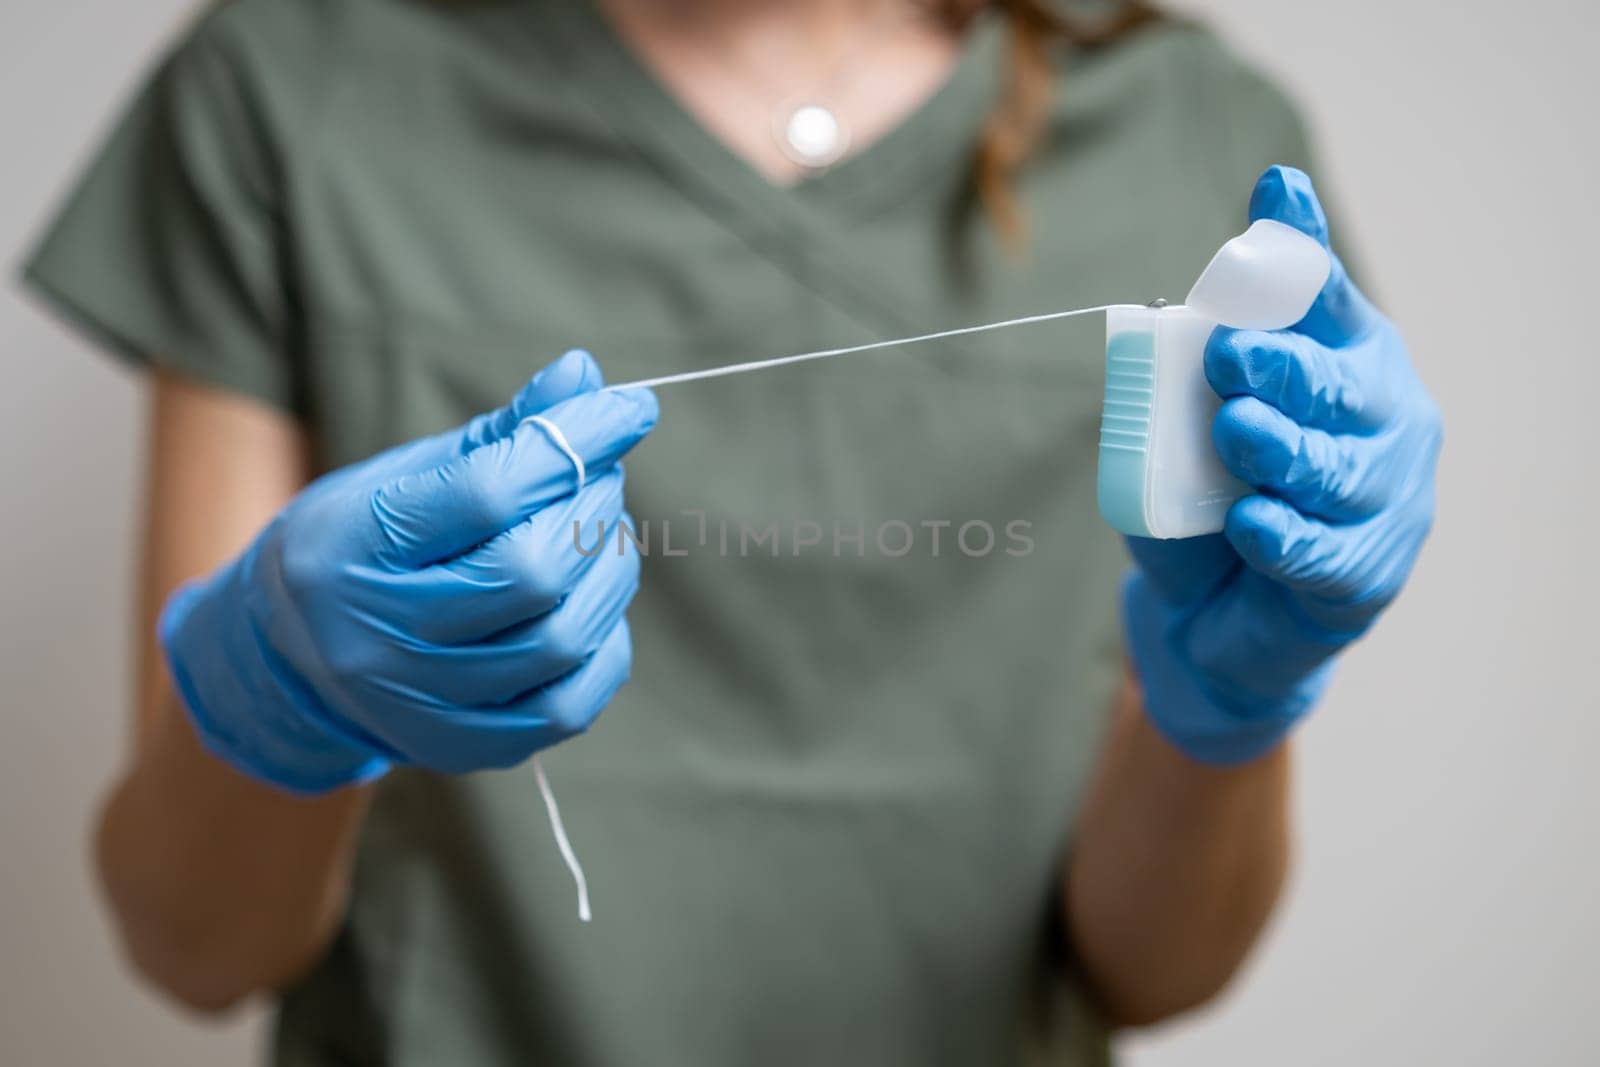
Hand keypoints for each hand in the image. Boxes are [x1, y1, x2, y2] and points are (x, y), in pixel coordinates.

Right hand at [159, 350, 658, 792]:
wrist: (293, 657)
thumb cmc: (368, 542)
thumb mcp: (411, 472)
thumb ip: (504, 432)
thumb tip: (586, 376)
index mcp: (354, 546)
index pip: (489, 491)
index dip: (575, 442)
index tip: (629, 408)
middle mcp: (377, 637)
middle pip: (534, 571)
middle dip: (592, 508)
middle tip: (599, 477)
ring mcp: (421, 704)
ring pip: (563, 638)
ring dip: (608, 568)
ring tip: (597, 533)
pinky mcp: (463, 748)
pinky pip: (572, 703)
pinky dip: (604, 642)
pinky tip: (590, 601)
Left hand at [1123, 166, 1441, 764]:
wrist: (1211, 620)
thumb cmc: (1208, 498)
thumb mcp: (1183, 426)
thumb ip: (1181, 375)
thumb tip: (1144, 319)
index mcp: (1346, 361)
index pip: (1327, 300)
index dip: (1297, 261)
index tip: (1271, 201)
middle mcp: (1384, 421)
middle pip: (1347, 384)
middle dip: (1289, 368)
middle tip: (1227, 357)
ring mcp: (1387, 501)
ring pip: (1342, 471)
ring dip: (1287, 450)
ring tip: (1236, 433)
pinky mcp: (1365, 577)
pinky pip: (1327, 554)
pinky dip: (1286, 538)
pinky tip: (1251, 525)